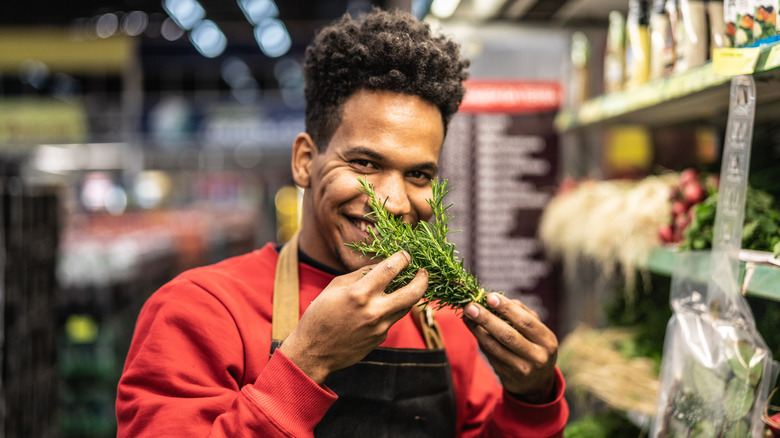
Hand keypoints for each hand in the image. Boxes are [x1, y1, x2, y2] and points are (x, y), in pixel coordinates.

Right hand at [279, 250, 427, 383]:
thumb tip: (380, 266)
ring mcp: (380, 327)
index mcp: (359, 293)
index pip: (391, 269)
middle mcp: (374, 310)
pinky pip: (392, 319)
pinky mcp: (381, 338)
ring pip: (406, 307)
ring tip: (407, 286)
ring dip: (410, 294)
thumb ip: (360, 275)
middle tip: (424, 272)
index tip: (405, 255)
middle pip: (413, 292)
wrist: (314, 352)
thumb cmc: (319, 316)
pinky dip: (390, 310)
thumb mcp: (334, 287)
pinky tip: (380, 308)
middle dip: (423, 279)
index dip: (402, 258)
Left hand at [463, 293, 557, 403]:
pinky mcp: (507, 376)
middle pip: (508, 335)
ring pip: (495, 347)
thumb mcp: (537, 331)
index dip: (506, 309)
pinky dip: (479, 340)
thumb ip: (522, 313)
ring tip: (467, 316)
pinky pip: (490, 355)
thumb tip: (498, 298)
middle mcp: (536, 357)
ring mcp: (521, 369)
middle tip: (471, 306)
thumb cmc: (535, 347)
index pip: (525, 322)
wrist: (536, 383)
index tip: (489, 297)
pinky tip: (472, 327)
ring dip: (477, 330)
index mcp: (547, 340)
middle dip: (487, 319)